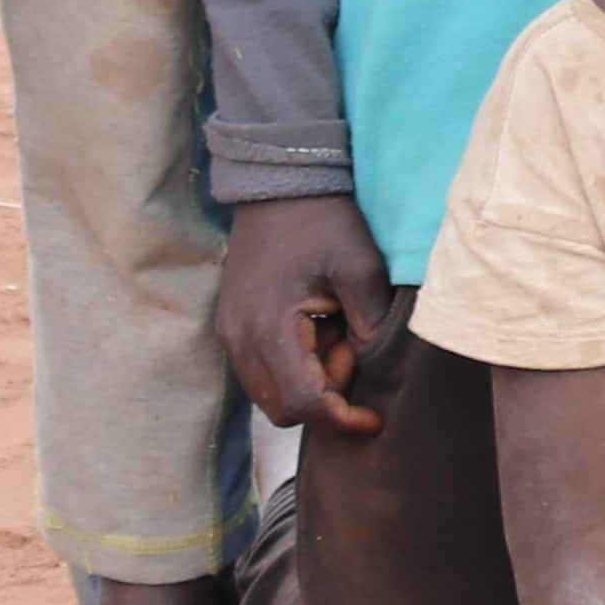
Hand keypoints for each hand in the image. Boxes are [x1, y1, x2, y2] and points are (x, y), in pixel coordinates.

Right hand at [213, 195, 403, 435]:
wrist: (280, 184)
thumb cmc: (324, 221)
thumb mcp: (360, 267)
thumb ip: (370, 323)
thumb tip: (373, 366)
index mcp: (269, 327)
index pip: (301, 402)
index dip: (340, 419)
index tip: (374, 419)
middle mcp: (239, 340)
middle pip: (281, 408)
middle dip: (325, 396)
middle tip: (352, 348)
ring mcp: (230, 334)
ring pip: (270, 392)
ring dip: (309, 380)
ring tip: (337, 331)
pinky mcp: (232, 325)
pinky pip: (262, 370)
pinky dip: (293, 365)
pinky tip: (319, 326)